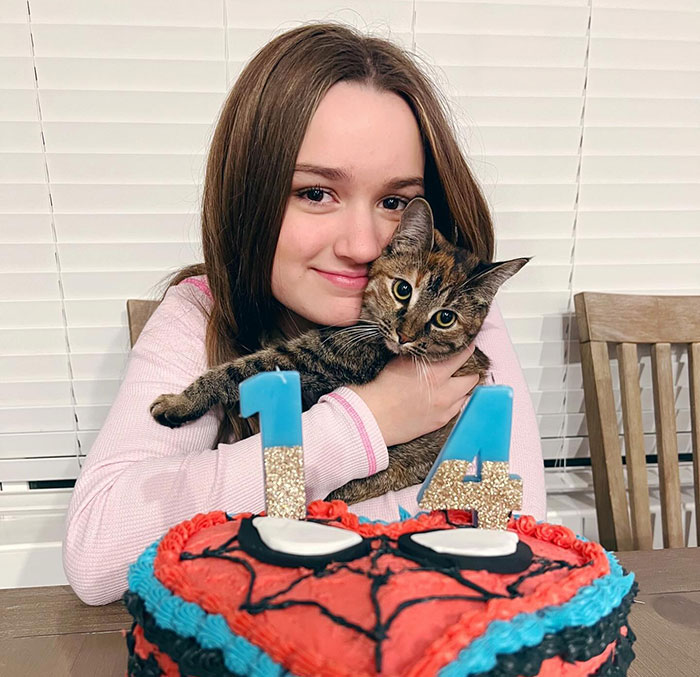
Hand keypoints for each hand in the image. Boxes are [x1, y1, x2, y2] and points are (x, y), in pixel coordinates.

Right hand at [347, 343, 478, 446]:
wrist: (372, 417)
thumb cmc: (381, 387)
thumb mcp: (401, 361)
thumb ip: (422, 354)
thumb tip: (432, 345)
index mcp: (436, 373)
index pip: (463, 355)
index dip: (466, 348)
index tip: (466, 344)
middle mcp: (445, 391)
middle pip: (472, 377)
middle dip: (469, 370)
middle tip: (462, 366)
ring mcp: (444, 409)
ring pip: (467, 395)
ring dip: (463, 388)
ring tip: (454, 382)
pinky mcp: (440, 422)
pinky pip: (457, 409)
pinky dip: (454, 402)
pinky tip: (444, 398)